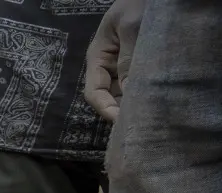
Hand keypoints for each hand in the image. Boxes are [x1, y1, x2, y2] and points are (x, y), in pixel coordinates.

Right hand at [84, 0, 145, 122]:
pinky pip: (140, 84)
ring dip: (134, 103)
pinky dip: (146, 93)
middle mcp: (109, 66)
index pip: (95, 92)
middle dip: (121, 110)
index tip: (121, 120)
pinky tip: (156, 100)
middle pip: (110, 97)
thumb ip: (129, 58)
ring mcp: (125, 66)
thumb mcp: (132, 26)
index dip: (105, 108)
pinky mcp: (141, 65)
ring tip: (148, 114)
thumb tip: (130, 91)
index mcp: (98, 57)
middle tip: (139, 122)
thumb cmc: (137, 4)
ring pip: (126, 93)